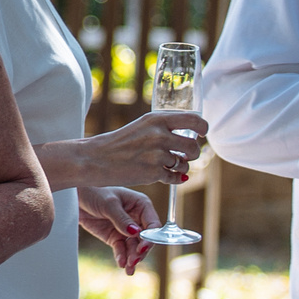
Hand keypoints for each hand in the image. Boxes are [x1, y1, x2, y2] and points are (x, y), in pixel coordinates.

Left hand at [78, 186, 157, 273]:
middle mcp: (137, 218)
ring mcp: (126, 229)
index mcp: (141, 205)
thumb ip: (122, 218)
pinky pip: (121, 250)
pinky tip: (121, 264)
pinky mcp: (115, 238)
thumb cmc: (95, 192)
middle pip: (145, 239)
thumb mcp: (109, 203)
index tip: (142, 247)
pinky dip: (122, 257)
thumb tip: (135, 232)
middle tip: (134, 260)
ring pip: (134, 247)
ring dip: (132, 258)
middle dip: (140, 251)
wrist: (76, 198)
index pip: (153, 224)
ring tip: (128, 268)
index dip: (151, 237)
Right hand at [79, 108, 207, 190]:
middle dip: (193, 153)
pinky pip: (174, 177)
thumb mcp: (141, 126)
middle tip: (186, 156)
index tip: (202, 133)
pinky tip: (166, 176)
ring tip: (171, 166)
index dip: (202, 128)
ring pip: (184, 164)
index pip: (194, 120)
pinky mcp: (153, 172)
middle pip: (193, 146)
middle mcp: (159, 134)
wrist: (95, 159)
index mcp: (157, 119)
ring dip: (182, 167)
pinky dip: (173, 179)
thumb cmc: (118, 143)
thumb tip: (190, 135)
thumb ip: (163, 128)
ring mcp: (157, 154)